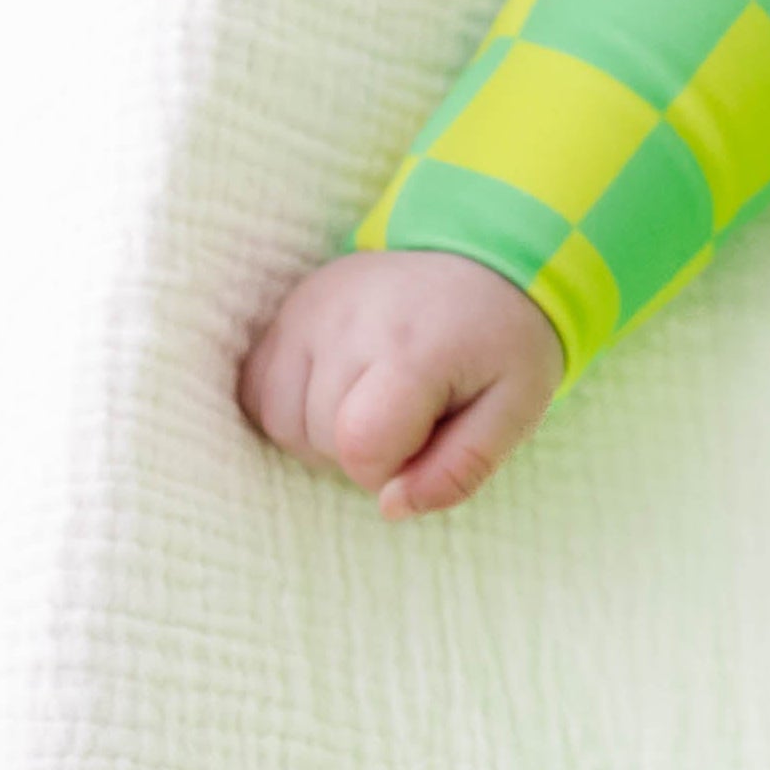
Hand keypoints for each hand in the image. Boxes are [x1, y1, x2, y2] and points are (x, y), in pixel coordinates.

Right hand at [235, 247, 566, 518]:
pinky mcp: (286, 309)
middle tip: (411, 419)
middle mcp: (348, 320)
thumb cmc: (501, 346)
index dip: (388, 472)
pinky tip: (337, 395)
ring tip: (373, 407)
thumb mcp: (514, 412)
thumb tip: (391, 508)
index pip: (361, 447)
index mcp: (414, 348)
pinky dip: (290, 411)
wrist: (481, 261)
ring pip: (279, 420)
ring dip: (321, 436)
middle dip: (362, 453)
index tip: (425, 446)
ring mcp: (308, 309)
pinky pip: (255, 389)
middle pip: (319, 438)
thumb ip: (459, 470)